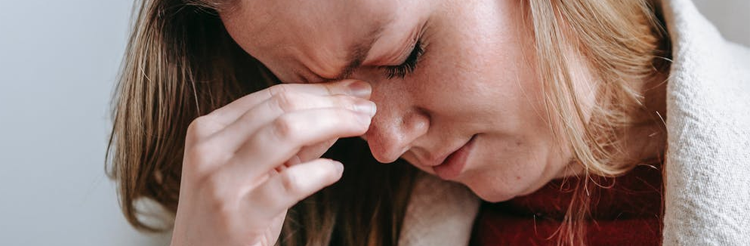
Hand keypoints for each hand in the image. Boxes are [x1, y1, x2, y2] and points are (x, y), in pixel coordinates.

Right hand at [170, 80, 375, 245]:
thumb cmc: (233, 214)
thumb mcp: (256, 169)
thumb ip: (293, 141)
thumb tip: (341, 108)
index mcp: (207, 130)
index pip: (272, 97)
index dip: (319, 90)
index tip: (355, 89)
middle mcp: (208, 150)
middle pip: (281, 108)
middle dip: (332, 102)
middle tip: (367, 105)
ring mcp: (220, 183)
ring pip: (285, 132)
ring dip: (333, 123)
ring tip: (362, 125)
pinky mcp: (237, 216)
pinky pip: (290, 183)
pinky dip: (321, 172)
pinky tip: (336, 171)